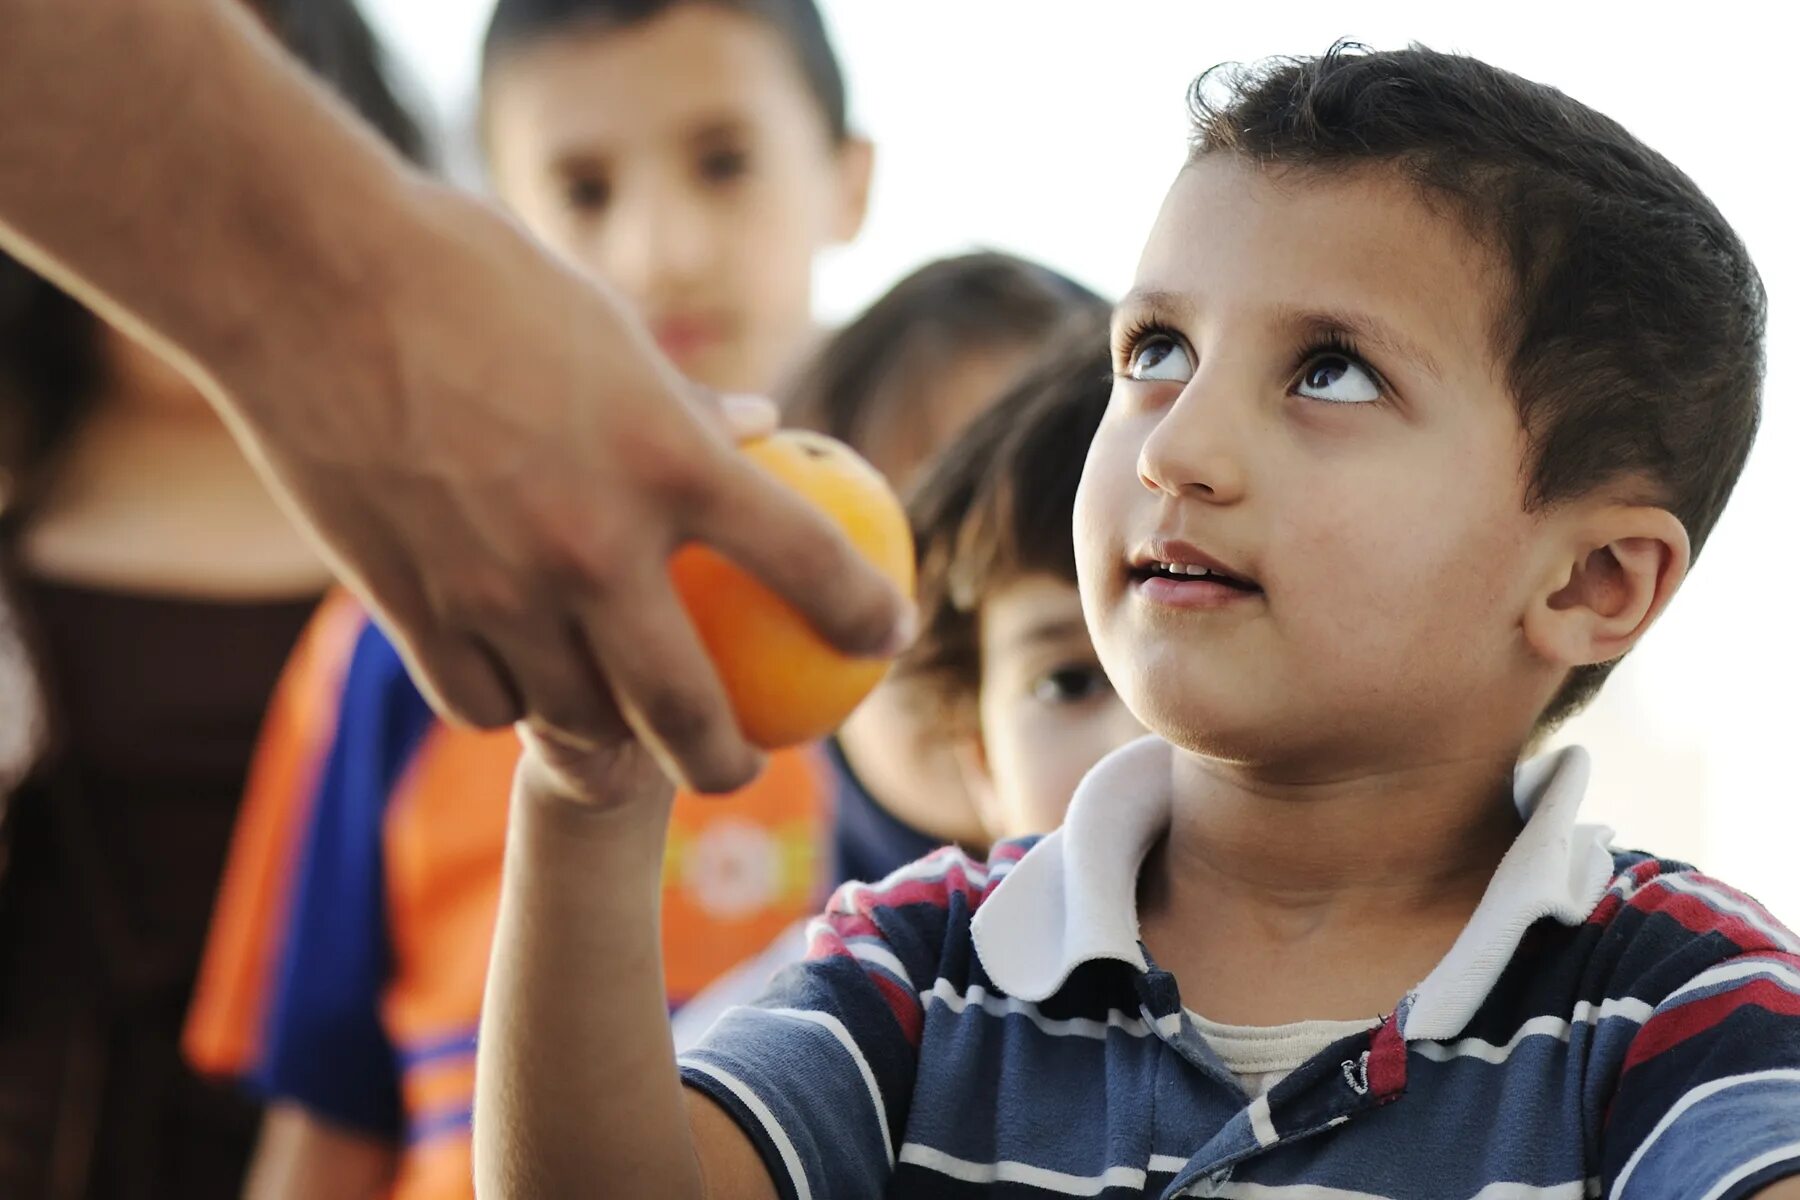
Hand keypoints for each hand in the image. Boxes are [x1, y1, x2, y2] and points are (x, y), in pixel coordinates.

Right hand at [232, 186, 911, 792]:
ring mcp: (498, 591)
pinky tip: (526, 686)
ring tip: (631, 739)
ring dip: (616, 743)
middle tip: (744, 762)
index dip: (864, 612)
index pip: (806, 561)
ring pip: (579, 724)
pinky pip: (485, 704)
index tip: (886, 634)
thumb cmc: (468, 276)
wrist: (302, 281)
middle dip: (731, 761)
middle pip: (688, 711)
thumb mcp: (607, 325)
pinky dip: (516, 707)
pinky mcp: (412, 612)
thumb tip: (759, 429)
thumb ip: (685, 404)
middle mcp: (593, 546)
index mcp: (665, 460)